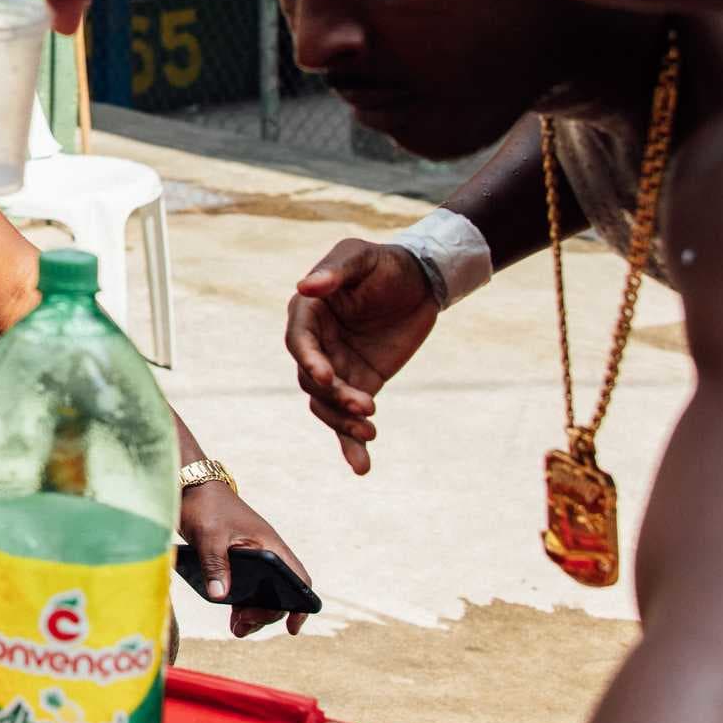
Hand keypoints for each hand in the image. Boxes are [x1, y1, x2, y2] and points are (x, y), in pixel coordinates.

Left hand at [179, 481, 315, 637]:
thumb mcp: (209, 536)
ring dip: (252, 613)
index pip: (298, 578)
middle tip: (242, 627)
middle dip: (265, 615)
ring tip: (236, 629)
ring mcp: (251, 557)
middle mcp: (265, 552)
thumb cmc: (205, 505)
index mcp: (269, 545)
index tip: (292, 628)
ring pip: (262, 592)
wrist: (189, 485)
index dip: (301, 604)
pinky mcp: (234, 560)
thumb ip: (215, 565)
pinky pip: (246, 587)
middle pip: (279, 593)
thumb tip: (219, 596)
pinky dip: (241, 603)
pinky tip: (231, 617)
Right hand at [284, 239, 438, 474]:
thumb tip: (305, 286)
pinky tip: (361, 466)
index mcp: (309, 314)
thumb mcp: (362, 257)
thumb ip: (336, 272)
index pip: (299, 343)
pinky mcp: (362, 385)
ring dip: (342, 423)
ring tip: (370, 432)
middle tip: (365, 407)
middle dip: (334, 397)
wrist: (424, 281)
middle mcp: (317, 345)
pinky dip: (351, 444)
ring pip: (327, 405)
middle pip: (312, 380)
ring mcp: (338, 368)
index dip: (310, 361)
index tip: (329, 377)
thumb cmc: (386, 263)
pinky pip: (350, 418)